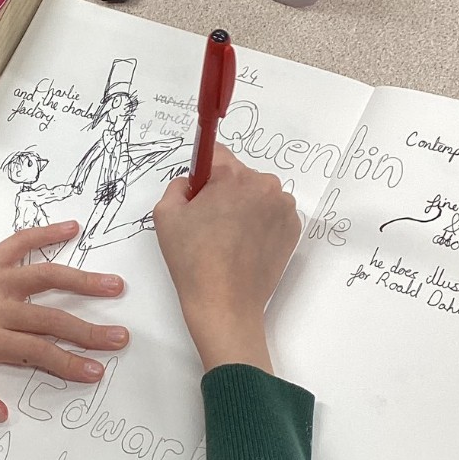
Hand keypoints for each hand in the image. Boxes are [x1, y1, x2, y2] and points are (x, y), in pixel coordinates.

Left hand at [0, 221, 128, 422]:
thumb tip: (1, 413)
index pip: (37, 352)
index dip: (68, 363)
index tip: (95, 371)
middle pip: (51, 318)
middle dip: (88, 330)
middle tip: (120, 338)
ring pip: (46, 277)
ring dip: (81, 281)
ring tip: (115, 285)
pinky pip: (20, 242)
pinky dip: (46, 233)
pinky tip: (72, 227)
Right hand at [152, 143, 300, 371]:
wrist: (225, 305)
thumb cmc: (193, 262)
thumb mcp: (165, 215)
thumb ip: (177, 185)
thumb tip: (192, 182)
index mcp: (233, 176)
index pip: (216, 154)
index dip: (203, 175)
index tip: (198, 196)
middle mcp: (265, 185)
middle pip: (238, 176)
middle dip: (224, 193)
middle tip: (209, 227)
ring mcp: (284, 208)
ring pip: (257, 196)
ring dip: (244, 208)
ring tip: (227, 241)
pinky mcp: (293, 229)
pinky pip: (271, 215)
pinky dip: (259, 225)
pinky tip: (244, 249)